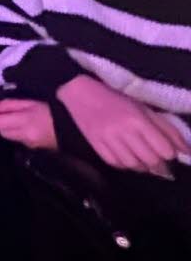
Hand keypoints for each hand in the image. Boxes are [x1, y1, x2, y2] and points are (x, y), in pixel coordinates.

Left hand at [0, 99, 57, 150]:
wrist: (73, 128)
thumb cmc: (51, 110)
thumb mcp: (30, 103)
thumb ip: (9, 105)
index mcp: (23, 121)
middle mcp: (24, 135)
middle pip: (1, 131)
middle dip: (0, 123)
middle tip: (6, 114)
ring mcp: (29, 143)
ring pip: (9, 137)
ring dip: (9, 129)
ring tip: (18, 119)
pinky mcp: (33, 148)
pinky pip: (19, 140)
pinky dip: (18, 134)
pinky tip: (27, 127)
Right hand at [58, 75, 189, 176]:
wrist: (80, 94)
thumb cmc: (116, 99)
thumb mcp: (144, 108)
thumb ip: (166, 128)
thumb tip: (185, 149)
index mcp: (139, 120)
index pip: (164, 149)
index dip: (170, 153)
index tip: (169, 151)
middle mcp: (124, 131)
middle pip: (150, 160)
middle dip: (159, 164)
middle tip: (160, 162)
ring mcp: (108, 139)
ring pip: (133, 165)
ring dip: (143, 167)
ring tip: (144, 162)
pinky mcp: (95, 145)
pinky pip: (115, 163)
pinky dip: (125, 165)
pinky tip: (128, 159)